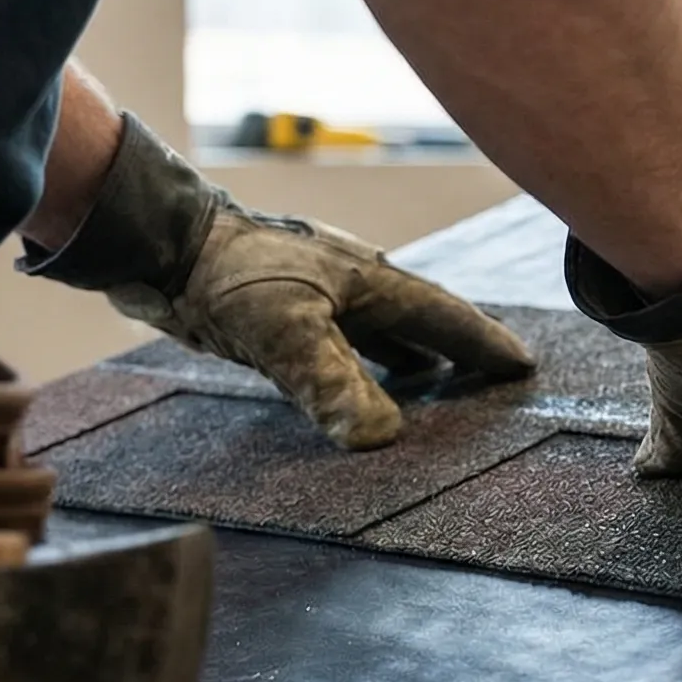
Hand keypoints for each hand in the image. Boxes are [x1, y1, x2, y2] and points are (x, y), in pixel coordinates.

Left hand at [25, 115, 532, 448]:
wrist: (159, 243)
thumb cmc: (228, 275)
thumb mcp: (286, 332)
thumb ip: (334, 384)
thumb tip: (384, 438)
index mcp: (372, 281)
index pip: (445, 317)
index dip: (484, 343)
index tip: (522, 365)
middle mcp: (354, 285)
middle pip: (422, 322)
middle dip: (458, 350)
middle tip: (492, 379)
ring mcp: (320, 294)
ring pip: (383, 331)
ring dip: (412, 359)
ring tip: (437, 388)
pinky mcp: (285, 308)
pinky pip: (345, 341)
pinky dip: (366, 363)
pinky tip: (355, 380)